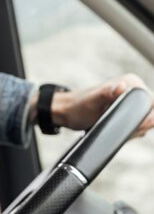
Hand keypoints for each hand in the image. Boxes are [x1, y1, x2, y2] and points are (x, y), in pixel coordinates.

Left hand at [37, 74, 153, 136]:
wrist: (67, 113)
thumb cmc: (77, 107)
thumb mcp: (91, 101)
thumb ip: (106, 94)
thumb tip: (121, 86)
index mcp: (131, 82)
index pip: (152, 103)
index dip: (144, 118)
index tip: (126, 124)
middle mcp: (135, 89)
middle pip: (151, 114)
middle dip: (136, 126)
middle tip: (113, 125)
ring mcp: (133, 100)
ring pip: (145, 122)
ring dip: (131, 129)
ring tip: (110, 125)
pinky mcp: (129, 109)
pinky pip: (138, 124)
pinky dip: (128, 130)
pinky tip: (113, 128)